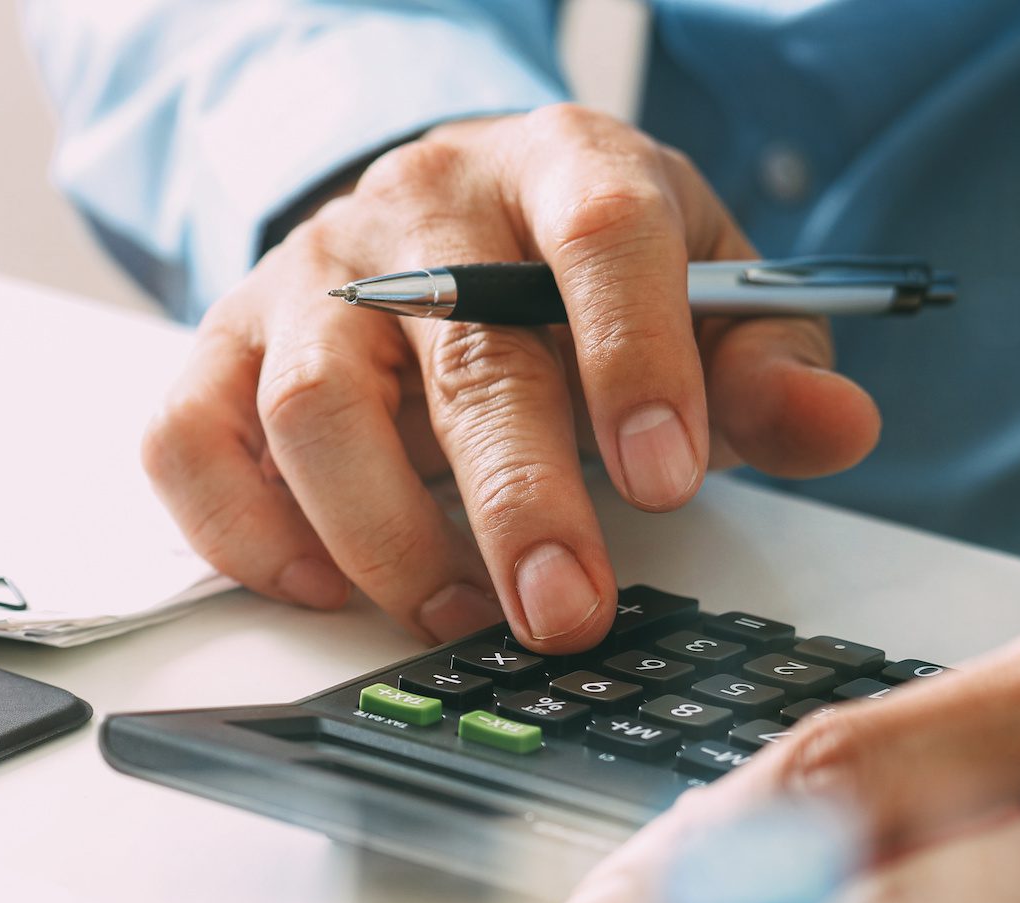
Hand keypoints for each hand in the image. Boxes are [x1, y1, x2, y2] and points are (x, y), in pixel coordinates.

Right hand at [143, 106, 879, 650]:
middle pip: (453, 349)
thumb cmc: (569, 268)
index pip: (597, 235)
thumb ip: (760, 363)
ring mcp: (302, 283)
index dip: (633, 354)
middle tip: (563, 614)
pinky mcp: (220, 350)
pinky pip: (186, 441)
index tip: (668, 477)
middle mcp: (415, 214)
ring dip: (380, 535)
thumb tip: (833, 430)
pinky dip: (238, 531)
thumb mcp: (697, 288)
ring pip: (310, 406)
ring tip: (453, 615)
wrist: (434, 213)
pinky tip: (317, 584)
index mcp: (555, 169)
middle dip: (512, 497)